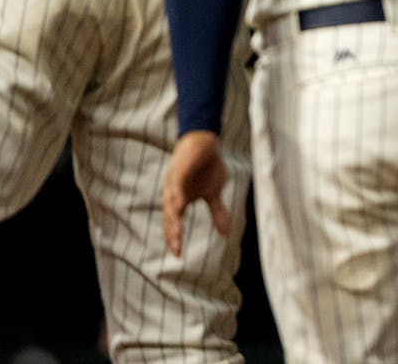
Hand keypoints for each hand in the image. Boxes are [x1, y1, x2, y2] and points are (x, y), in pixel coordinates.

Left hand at [162, 130, 231, 256]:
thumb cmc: (207, 167)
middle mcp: (173, 194)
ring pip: (172, 204)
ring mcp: (174, 182)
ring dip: (174, 219)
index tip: (178, 255)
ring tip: (177, 234)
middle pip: (170, 218)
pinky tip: (179, 206)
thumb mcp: (214, 192)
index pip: (175, 223)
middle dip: (173, 234)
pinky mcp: (179, 170)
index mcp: (180, 200)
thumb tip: (226, 234)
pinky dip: (177, 195)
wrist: (206, 143)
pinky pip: (176, 185)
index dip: (175, 238)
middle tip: (177, 250)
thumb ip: (217, 212)